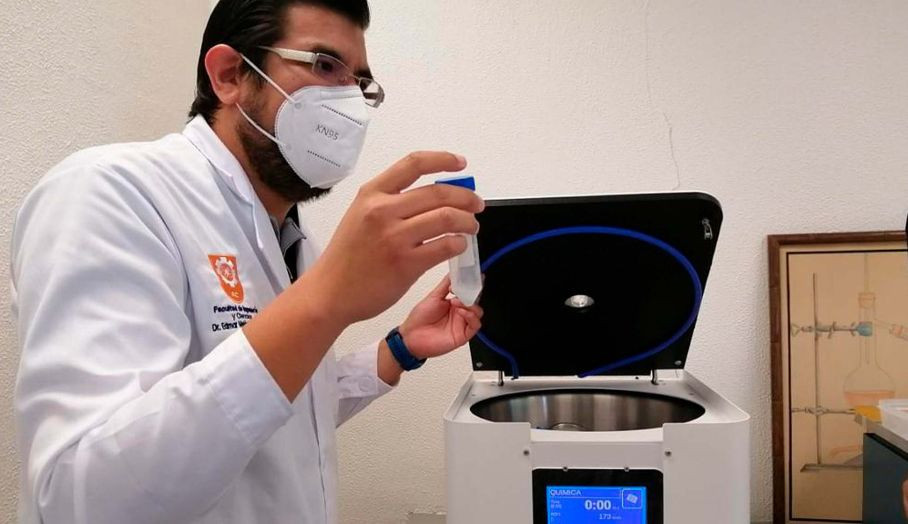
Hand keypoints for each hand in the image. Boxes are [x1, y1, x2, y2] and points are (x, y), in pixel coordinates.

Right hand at [308, 152, 483, 324]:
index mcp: (371, 194)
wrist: (330, 292)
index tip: (460, 163)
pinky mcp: (405, 264)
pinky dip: (459, 244)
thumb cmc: (347, 257)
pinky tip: (458, 246)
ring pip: (447, 218)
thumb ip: (390, 203)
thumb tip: (434, 197)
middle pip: (438, 192)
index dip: (443, 160)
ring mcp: (394, 237)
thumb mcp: (360, 216)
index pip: (414, 164)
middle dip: (466, 197)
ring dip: (467, 221)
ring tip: (471, 227)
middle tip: (476, 205)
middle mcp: (383, 211)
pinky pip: (445, 246)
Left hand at [399, 276, 482, 358]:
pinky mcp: (463, 335)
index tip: (474, 276)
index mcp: (453, 302)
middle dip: (472, 293)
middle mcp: (459, 312)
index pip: (468, 292)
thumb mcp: (433, 296)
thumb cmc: (419, 319)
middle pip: (475, 301)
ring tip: (456, 302)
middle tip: (466, 288)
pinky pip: (475, 325)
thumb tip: (454, 272)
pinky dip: (471, 316)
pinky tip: (461, 312)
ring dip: (470, 305)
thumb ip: (445, 284)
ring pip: (478, 312)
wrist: (411, 337)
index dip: (472, 285)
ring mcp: (462, 323)